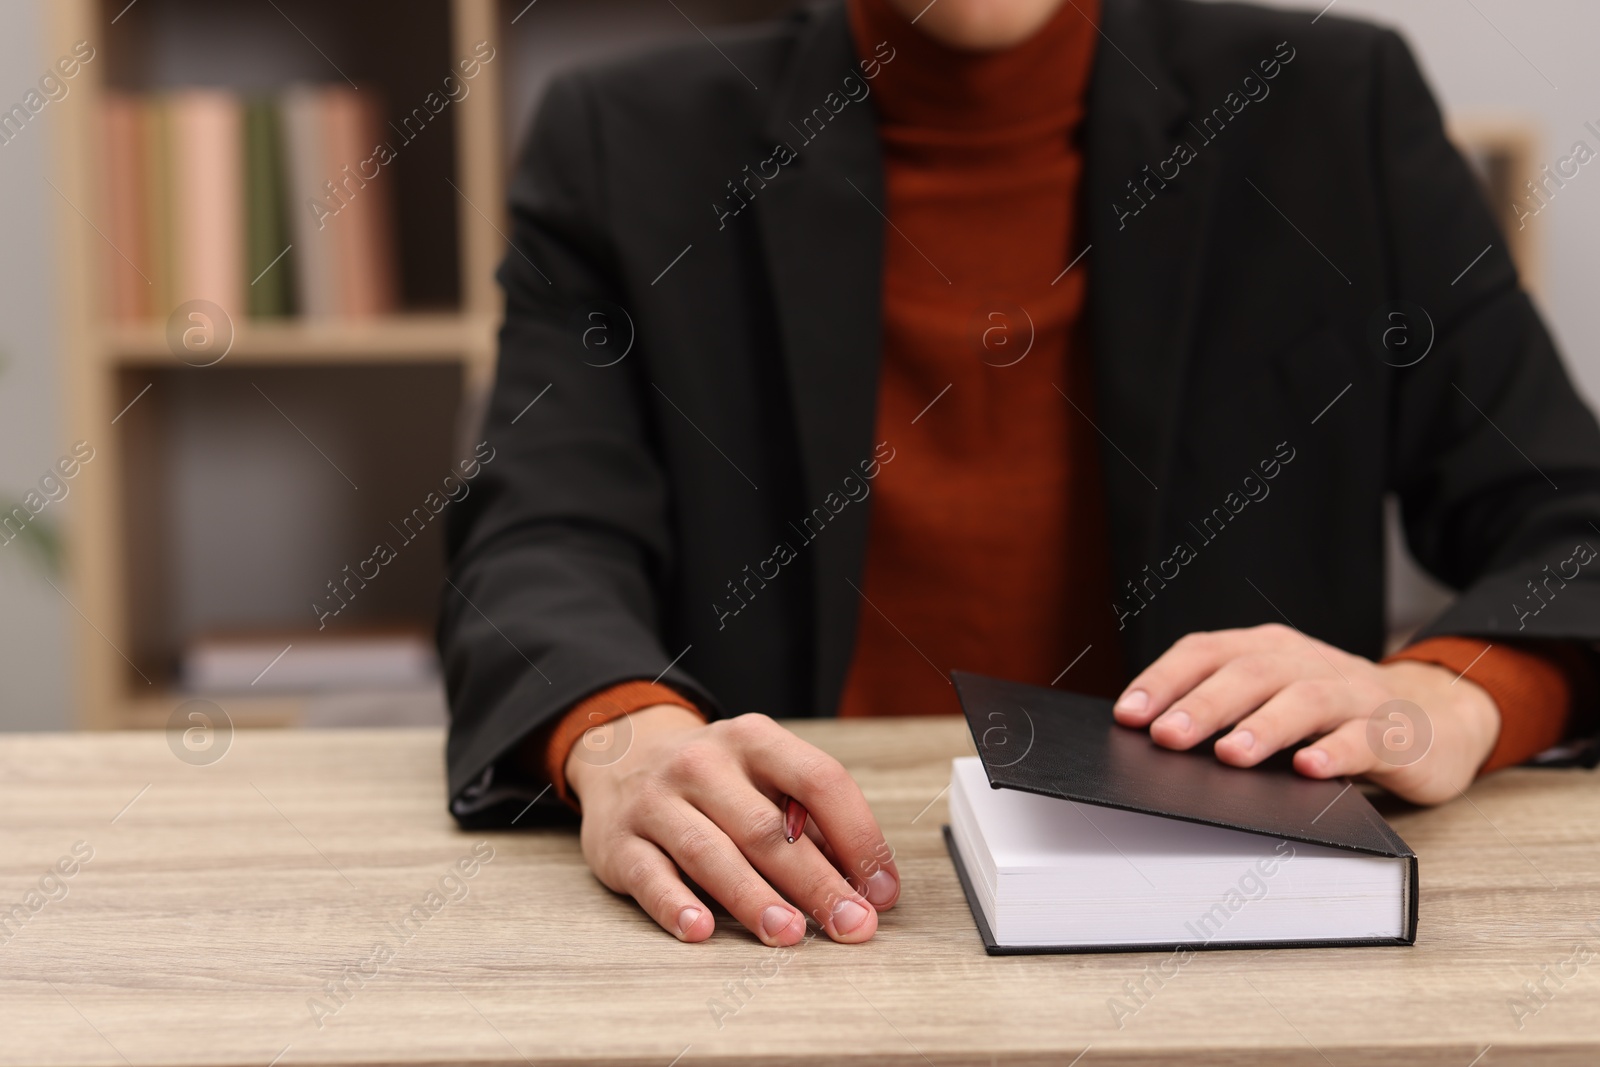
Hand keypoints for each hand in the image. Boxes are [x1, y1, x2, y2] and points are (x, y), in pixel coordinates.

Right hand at [565, 705, 899, 944]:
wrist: (619, 757)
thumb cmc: (712, 778)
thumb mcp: (761, 774)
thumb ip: (809, 821)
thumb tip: (867, 884)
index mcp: (754, 740)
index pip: (819, 780)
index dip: (859, 836)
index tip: (881, 888)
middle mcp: (703, 763)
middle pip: (767, 828)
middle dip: (817, 882)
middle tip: (852, 924)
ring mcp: (657, 801)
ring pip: (711, 853)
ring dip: (755, 899)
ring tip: (790, 934)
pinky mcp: (619, 843)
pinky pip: (651, 878)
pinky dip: (676, 906)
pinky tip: (702, 930)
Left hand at [1112, 624, 1501, 804]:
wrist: (1433, 719)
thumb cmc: (1332, 714)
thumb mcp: (1274, 697)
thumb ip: (1225, 708)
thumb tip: (1152, 738)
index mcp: (1269, 649)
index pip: (1207, 651)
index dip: (1165, 679)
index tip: (1128, 713)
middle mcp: (1308, 663)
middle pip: (1250, 674)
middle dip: (1203, 706)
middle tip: (1166, 738)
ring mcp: (1354, 694)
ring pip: (1305, 701)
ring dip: (1263, 727)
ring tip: (1230, 755)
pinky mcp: (1395, 732)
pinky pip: (1365, 739)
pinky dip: (1336, 752)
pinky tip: (1308, 769)